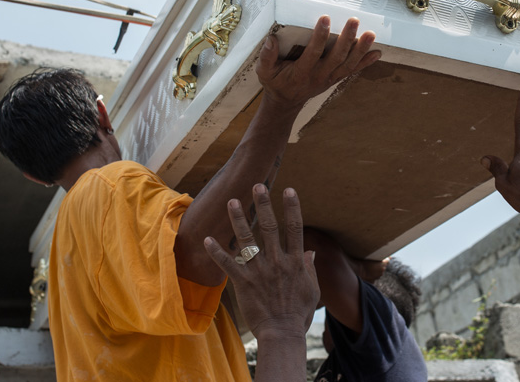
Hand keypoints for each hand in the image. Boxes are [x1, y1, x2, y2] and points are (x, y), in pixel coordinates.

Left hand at [204, 184, 319, 339]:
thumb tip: (309, 251)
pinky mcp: (243, 283)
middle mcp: (277, 262)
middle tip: (257, 185)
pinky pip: (228, 265)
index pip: (295, 228)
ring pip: (247, 240)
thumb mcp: (312, 289)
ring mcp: (259, 272)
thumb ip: (309, 268)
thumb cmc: (298, 314)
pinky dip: (217, 252)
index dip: (292, 208)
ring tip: (232, 201)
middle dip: (264, 204)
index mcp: (295, 262)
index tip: (289, 190)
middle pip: (269, 227)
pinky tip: (207, 239)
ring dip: (238, 219)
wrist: (282, 334)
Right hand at [255, 16, 380, 109]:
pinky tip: (377, 53)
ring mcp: (329, 78)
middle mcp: (319, 76)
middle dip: (347, 39)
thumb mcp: (264, 72)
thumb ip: (266, 56)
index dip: (319, 37)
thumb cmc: (275, 82)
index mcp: (301, 72)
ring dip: (361, 49)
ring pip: (348, 64)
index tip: (325, 18)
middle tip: (354, 20)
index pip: (313, 53)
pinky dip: (365, 63)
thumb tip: (271, 39)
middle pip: (337, 57)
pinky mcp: (335, 78)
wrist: (286, 102)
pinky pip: (352, 70)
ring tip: (371, 34)